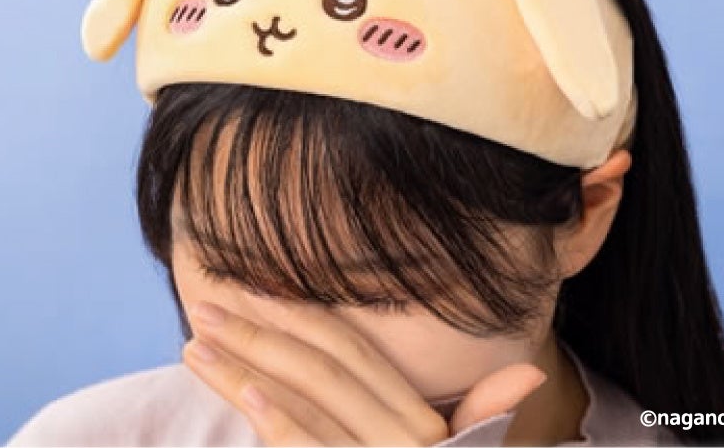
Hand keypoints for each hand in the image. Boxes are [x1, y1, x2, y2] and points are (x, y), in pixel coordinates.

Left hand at [181, 297, 546, 445]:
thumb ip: (479, 416)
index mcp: (425, 428)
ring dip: (246, 370)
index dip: (303, 318)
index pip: (357, 355)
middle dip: (262, 333)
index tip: (252, 291)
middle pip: (326, 371)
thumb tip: (527, 373)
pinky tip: (249, 395)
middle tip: (207, 307)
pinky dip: (280, 422)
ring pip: (309, 403)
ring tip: (196, 344)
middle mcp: (407, 444)